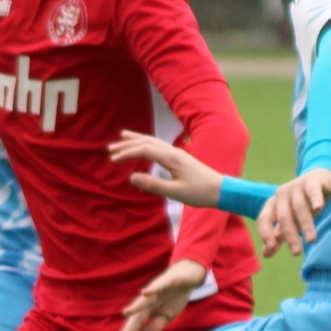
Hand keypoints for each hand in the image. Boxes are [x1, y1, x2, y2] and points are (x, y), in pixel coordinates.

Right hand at [107, 130, 221, 207]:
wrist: (221, 190)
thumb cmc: (199, 193)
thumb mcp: (174, 192)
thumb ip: (152, 185)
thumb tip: (131, 177)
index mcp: (171, 158)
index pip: (144, 150)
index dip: (127, 153)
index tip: (113, 160)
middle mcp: (173, 151)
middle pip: (147, 142)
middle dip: (128, 144)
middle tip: (110, 148)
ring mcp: (177, 153)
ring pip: (153, 141)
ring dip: (136, 140)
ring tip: (122, 137)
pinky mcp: (180, 157)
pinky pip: (159, 146)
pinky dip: (147, 143)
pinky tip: (144, 146)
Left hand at [117, 258, 207, 330]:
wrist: (187, 276)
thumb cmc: (174, 297)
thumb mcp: (166, 316)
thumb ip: (153, 327)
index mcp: (148, 310)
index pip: (136, 323)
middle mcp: (148, 300)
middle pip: (137, 315)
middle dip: (129, 328)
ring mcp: (156, 290)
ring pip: (144, 300)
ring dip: (135, 306)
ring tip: (126, 313)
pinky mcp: (167, 281)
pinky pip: (159, 285)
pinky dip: (152, 289)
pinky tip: (145, 292)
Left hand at [257, 168, 330, 258]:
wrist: (320, 180)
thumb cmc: (302, 204)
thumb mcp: (290, 220)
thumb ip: (278, 236)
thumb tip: (266, 254)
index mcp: (273, 204)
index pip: (264, 219)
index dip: (265, 233)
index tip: (272, 248)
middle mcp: (281, 194)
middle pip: (283, 216)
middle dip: (290, 235)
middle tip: (297, 252)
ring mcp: (296, 186)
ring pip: (299, 206)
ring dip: (305, 224)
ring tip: (311, 240)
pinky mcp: (312, 181)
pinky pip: (312, 190)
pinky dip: (315, 198)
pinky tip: (319, 207)